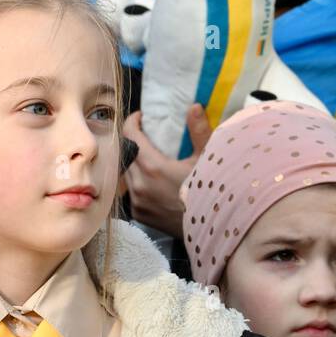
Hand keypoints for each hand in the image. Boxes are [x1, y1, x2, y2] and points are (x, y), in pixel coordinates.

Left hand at [122, 105, 212, 236]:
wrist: (208, 230)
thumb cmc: (210, 193)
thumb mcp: (207, 160)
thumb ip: (199, 131)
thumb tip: (194, 107)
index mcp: (153, 167)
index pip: (129, 135)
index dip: (132, 122)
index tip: (141, 117)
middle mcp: (139, 185)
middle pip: (126, 154)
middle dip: (133, 141)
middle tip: (146, 134)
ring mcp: (137, 201)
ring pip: (126, 174)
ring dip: (134, 162)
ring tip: (149, 156)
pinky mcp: (139, 214)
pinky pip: (131, 192)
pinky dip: (138, 181)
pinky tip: (152, 180)